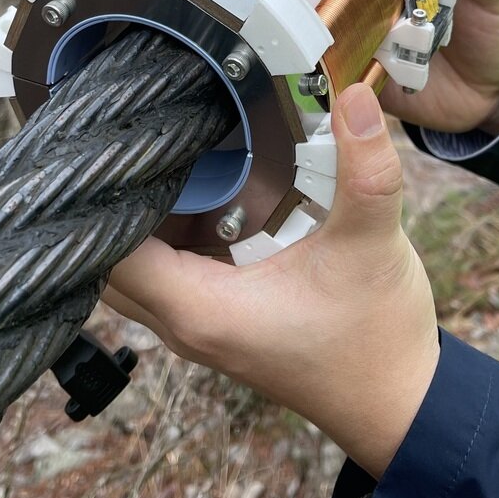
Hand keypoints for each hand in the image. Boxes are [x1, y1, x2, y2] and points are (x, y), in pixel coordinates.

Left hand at [105, 84, 438, 477]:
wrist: (397, 400)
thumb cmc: (376, 336)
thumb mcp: (372, 242)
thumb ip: (364, 168)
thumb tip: (355, 97)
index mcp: (200, 308)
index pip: (108, 251)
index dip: (101, 194)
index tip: (115, 139)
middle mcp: (184, 322)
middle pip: (106, 257)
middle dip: (112, 199)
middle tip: (134, 135)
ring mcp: (197, 324)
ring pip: (134, 266)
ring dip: (140, 214)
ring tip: (160, 150)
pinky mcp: (215, 318)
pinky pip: (165, 271)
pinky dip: (166, 231)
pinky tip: (195, 185)